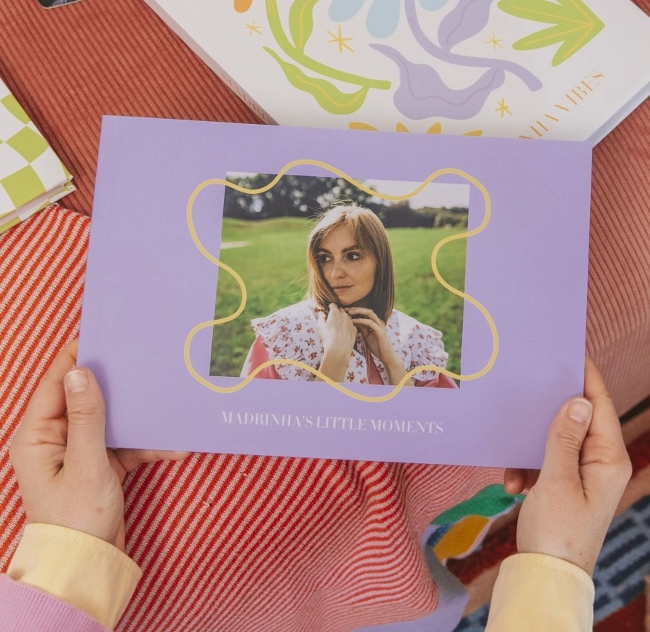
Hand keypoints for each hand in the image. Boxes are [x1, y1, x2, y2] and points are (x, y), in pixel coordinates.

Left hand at [9, 339, 189, 550]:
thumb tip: (80, 371)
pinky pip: (126, 443)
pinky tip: (173, 445)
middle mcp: (57, 438)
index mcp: (39, 434)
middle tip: (140, 360)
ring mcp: (81, 450)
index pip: (56, 383)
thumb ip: (86, 416)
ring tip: (162, 398)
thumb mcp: (86, 463)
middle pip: (86, 396)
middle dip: (115, 382)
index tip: (103, 334)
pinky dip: (147, 444)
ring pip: (110, 418)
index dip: (77, 357)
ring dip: (137, 414)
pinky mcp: (101, 463)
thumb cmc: (77, 518)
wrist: (89, 564)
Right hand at [316, 303, 356, 354]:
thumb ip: (320, 317)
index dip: (330, 307)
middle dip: (337, 312)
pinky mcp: (355, 329)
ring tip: (339, 325)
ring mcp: (351, 321)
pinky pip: (351, 324)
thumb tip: (321, 313)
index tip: (328, 311)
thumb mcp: (320, 326)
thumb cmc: (328, 337)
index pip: (333, 305)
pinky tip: (344, 331)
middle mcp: (344, 315)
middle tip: (333, 318)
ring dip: (343, 318)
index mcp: (335, 312)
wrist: (339, 349)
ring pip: (347, 316)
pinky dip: (348, 325)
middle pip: (341, 309)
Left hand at [345, 307, 394, 363]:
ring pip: (369, 313)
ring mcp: (380, 326)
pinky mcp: (380, 331)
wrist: (386, 357)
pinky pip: (370, 322)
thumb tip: (354, 322)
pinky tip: (354, 321)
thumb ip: (363, 329)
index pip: (366, 312)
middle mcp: (379, 322)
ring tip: (349, 312)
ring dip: (358, 311)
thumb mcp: (367, 336)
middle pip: (367, 310)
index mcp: (376, 323)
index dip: (356, 310)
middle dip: (356, 308)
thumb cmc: (377, 347)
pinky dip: (361, 320)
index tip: (346, 311)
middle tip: (346, 309)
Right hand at [505, 358, 631, 574]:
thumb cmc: (557, 530)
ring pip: (556, 441)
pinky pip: (545, 462)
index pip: (599, 406)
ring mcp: (582, 475)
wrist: (546, 575)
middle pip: (577, 420)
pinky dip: (527, 467)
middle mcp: (600, 463)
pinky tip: (513, 484)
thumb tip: (577, 400)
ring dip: (532, 447)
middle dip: (551, 411)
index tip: (571, 353)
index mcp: (608, 459)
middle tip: (530, 390)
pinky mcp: (565, 485)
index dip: (587, 378)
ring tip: (515, 459)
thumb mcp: (557, 480)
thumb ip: (564, 437)